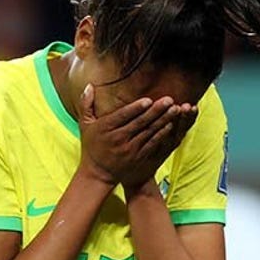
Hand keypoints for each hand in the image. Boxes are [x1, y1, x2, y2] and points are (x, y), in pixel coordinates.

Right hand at [76, 85, 195, 190]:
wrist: (97, 174)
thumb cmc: (91, 146)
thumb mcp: (85, 125)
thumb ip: (86, 104)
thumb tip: (89, 85)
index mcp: (105, 128)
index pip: (123, 116)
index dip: (136, 108)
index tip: (148, 100)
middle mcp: (118, 139)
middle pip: (139, 123)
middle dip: (156, 111)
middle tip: (169, 100)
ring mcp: (129, 149)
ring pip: (149, 132)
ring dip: (163, 120)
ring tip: (175, 109)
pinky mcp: (138, 157)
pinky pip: (152, 143)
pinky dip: (162, 134)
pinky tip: (171, 124)